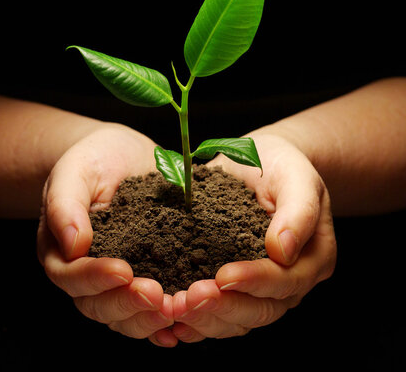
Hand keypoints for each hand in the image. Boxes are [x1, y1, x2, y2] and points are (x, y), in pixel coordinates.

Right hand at [37, 123, 176, 345]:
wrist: (123, 155)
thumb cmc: (94, 158)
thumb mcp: (75, 170)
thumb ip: (66, 204)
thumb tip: (74, 245)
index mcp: (62, 250)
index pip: (71, 276)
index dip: (96, 278)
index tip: (124, 270)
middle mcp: (86, 274)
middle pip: (98, 306)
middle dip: (128, 304)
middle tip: (158, 295)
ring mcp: (116, 281)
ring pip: (125, 316)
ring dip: (149, 318)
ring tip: (176, 309)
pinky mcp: (146, 277)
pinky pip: (150, 309)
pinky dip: (165, 321)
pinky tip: (184, 323)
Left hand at [171, 132, 336, 341]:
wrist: (261, 162)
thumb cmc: (281, 166)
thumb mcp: (296, 176)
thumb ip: (298, 210)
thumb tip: (284, 251)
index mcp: (313, 258)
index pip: (286, 280)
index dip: (255, 281)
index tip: (223, 276)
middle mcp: (290, 282)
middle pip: (261, 310)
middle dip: (224, 308)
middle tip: (190, 298)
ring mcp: (262, 290)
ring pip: (237, 320)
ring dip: (205, 320)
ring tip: (175, 309)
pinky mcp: (235, 288)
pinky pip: (218, 315)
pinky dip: (196, 322)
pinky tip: (173, 323)